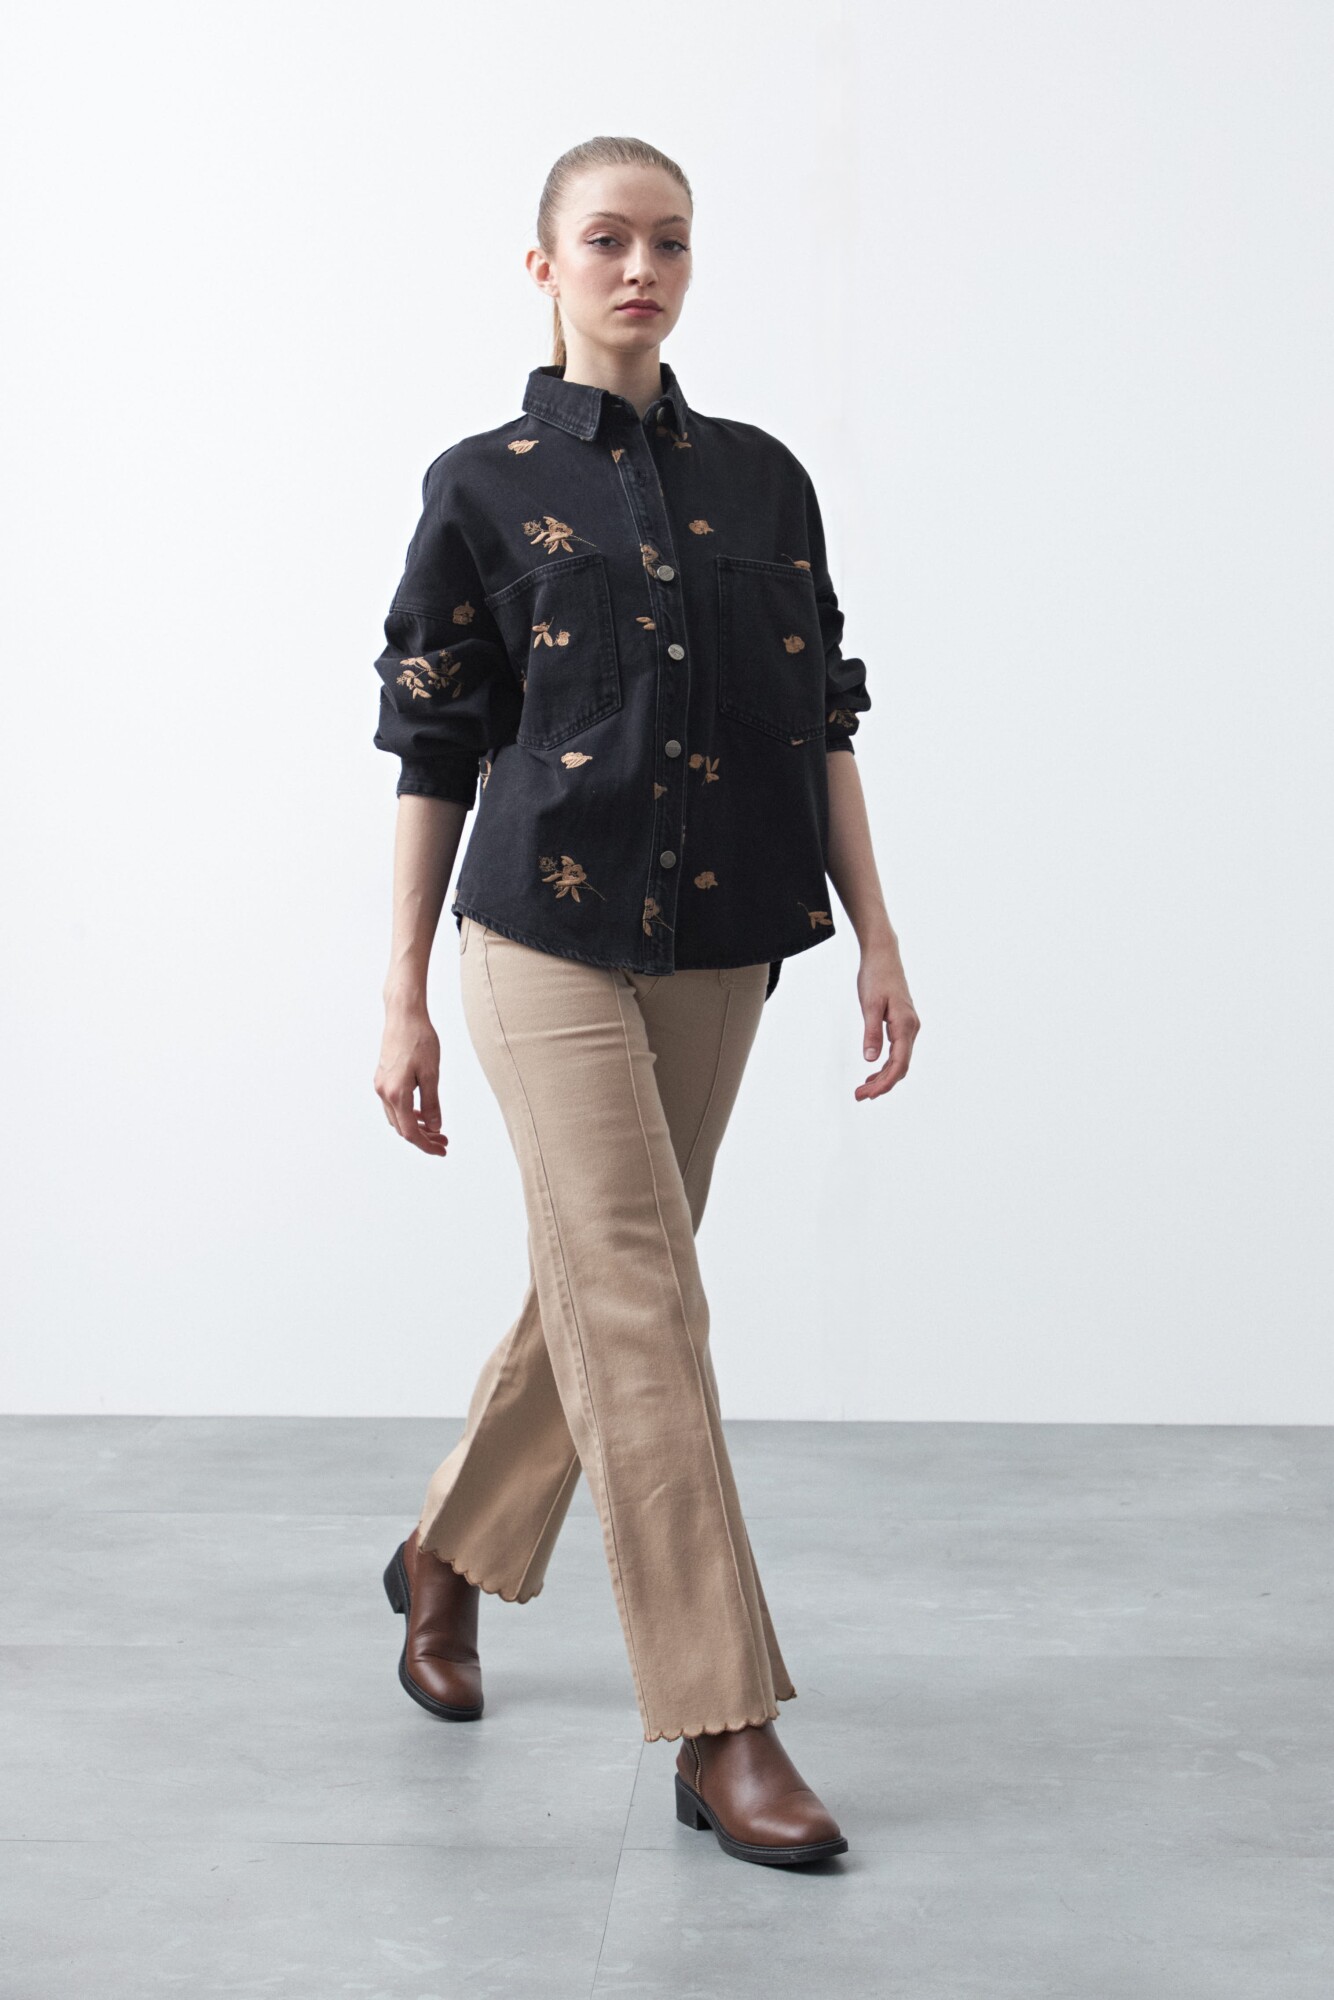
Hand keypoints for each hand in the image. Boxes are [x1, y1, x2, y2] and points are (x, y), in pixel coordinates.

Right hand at [375, 1003, 448, 1154]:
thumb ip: (432, 1103)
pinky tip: (423, 1112)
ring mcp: (381, 1085)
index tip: (442, 1150)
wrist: (403, 1015)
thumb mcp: (432, 1074)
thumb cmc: (420, 1040)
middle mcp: (384, 1092)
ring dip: (416, 1126)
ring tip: (436, 1129)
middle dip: (423, 1138)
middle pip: (402, 1128)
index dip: (426, 1145)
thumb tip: (435, 1127)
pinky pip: (394, 1104)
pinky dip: (408, 1113)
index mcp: (396, 1093)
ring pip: (397, 1117)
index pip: (410, 1131)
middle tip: (444, 1141)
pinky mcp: (382, 1077)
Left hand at [854, 937, 919, 1101]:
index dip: (885, 1083)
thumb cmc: (876, 976)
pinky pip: (897, 1051)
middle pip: (900, 1066)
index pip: (899, 1064)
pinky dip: (885, 1064)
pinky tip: (872, 1071)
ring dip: (883, 1077)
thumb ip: (871, 1032)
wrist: (883, 956)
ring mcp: (908, 1026)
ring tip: (864, 1089)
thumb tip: (870, 1059)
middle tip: (859, 1096)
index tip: (868, 1094)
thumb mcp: (869, 1005)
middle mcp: (911, 1028)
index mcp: (905, 1025)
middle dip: (882, 1084)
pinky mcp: (902, 1024)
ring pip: (899, 1060)